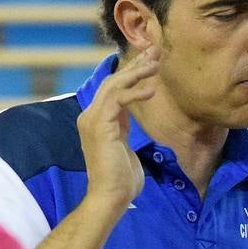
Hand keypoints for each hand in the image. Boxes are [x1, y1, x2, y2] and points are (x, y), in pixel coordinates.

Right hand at [77, 47, 159, 210]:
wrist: (110, 197)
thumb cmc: (121, 180)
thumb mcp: (124, 147)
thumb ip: (124, 129)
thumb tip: (130, 119)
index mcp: (96, 120)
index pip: (112, 88)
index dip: (132, 72)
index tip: (150, 61)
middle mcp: (90, 116)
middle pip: (112, 81)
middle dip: (136, 64)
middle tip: (156, 51)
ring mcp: (92, 120)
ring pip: (114, 85)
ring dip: (137, 72)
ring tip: (157, 64)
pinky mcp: (101, 126)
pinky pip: (118, 99)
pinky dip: (135, 92)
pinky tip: (151, 89)